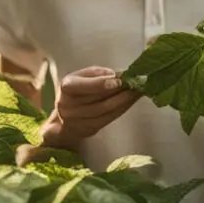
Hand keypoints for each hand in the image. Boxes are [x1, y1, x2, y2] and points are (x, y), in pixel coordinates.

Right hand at [16, 66, 140, 165]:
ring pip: (105, 111)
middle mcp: (69, 105)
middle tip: (138, 84)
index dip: (100, 84)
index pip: (82, 86)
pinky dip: (122, 109)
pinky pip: (109, 119)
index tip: (118, 81)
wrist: (65, 116)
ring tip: (138, 91)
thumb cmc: (78, 89)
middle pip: (98, 100)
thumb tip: (115, 75)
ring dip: (125, 101)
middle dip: (120, 92)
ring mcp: (78, 120)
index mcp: (67, 87)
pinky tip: (132, 101)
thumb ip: (97, 73)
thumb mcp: (82, 76)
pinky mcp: (88, 129)